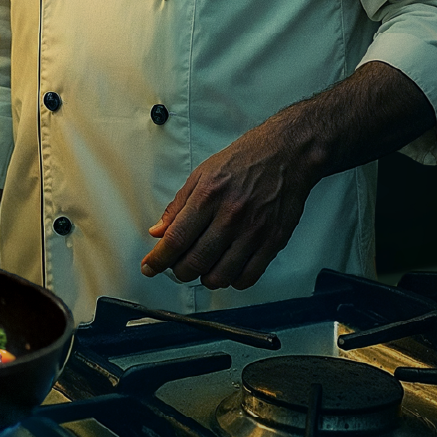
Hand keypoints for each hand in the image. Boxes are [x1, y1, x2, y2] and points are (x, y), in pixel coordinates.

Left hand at [140, 62, 434, 289]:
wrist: (287, 154)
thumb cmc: (242, 161)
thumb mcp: (201, 174)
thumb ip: (178, 205)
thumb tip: (157, 232)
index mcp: (207, 196)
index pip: (176, 239)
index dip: (159, 260)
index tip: (149, 268)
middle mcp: (230, 216)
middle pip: (196, 261)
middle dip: (180, 272)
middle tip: (177, 268)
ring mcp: (254, 230)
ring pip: (222, 274)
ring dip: (206, 280)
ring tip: (202, 271)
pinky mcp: (274, 240)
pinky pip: (250, 275)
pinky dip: (234, 281)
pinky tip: (228, 272)